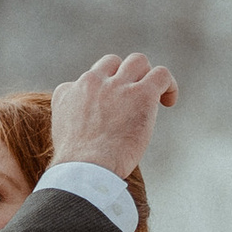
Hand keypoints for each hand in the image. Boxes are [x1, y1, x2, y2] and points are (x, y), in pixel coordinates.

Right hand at [49, 51, 177, 181]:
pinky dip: (169, 85)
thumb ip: (74, 124)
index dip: (101, 94)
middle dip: (124, 77)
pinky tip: (168, 102)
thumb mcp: (63, 137)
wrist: (84, 169)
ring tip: (153, 98)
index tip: (108, 113)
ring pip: (138, 62)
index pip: (86, 80)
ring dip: (146, 77)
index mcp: (67, 92)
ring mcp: (117, 86)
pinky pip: (162, 74)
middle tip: (132, 100)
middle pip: (112, 63)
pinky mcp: (141, 94)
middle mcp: (92, 82)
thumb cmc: (76, 166)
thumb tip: (91, 133)